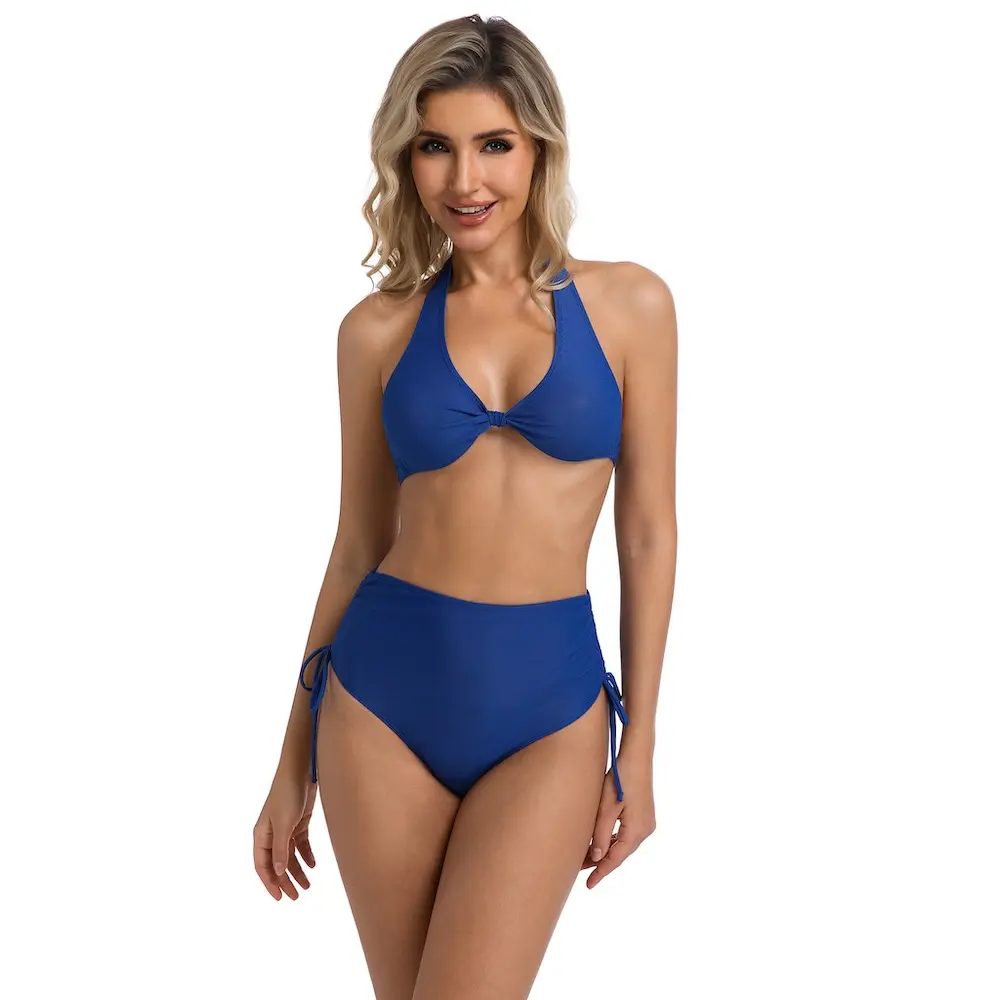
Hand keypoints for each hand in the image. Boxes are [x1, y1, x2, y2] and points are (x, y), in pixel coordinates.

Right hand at [253, 771, 317, 900]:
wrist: (301, 770)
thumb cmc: (288, 794)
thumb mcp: (285, 824)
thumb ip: (281, 849)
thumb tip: (278, 872)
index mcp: (262, 835)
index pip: (262, 865)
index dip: (270, 883)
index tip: (280, 897)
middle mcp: (271, 833)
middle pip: (277, 863)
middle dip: (285, 881)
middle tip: (296, 897)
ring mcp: (285, 827)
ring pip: (290, 855)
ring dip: (298, 870)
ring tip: (308, 886)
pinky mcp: (299, 821)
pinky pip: (300, 844)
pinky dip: (306, 855)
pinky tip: (313, 865)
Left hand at [581, 740, 655, 888]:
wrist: (638, 757)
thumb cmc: (620, 778)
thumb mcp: (606, 807)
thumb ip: (601, 834)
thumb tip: (596, 857)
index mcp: (637, 831)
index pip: (616, 859)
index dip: (601, 872)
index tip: (588, 885)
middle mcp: (645, 830)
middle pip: (620, 854)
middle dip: (601, 863)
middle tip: (580, 871)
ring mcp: (646, 823)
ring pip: (623, 845)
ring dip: (606, 851)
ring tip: (586, 858)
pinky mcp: (643, 815)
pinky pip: (627, 835)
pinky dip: (614, 841)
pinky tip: (602, 842)